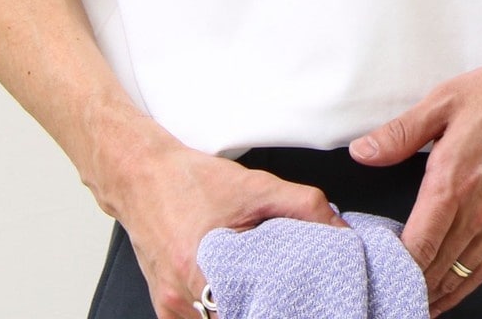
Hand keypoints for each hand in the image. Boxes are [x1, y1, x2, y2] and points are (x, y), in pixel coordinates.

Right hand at [112, 140, 349, 318]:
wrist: (141, 176)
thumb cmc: (191, 181)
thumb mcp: (255, 186)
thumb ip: (303, 206)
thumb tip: (339, 231)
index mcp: (200, 273)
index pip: (251, 315)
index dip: (279, 311)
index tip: (303, 304)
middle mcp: (179, 301)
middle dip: (266, 309)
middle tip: (291, 296)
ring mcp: (170, 309)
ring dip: (245, 309)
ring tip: (266, 291)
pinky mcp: (166, 308)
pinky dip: (225, 308)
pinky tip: (240, 290)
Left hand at [348, 57, 481, 316]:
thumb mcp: (447, 99)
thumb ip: (402, 132)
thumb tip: (364, 151)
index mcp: (452, 182)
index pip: (415, 246)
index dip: (391, 264)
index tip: (372, 263)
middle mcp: (476, 212)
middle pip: (433, 269)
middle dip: (405, 283)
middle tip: (382, 283)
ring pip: (458, 277)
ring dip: (431, 292)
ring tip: (407, 299)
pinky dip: (462, 288)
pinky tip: (448, 293)